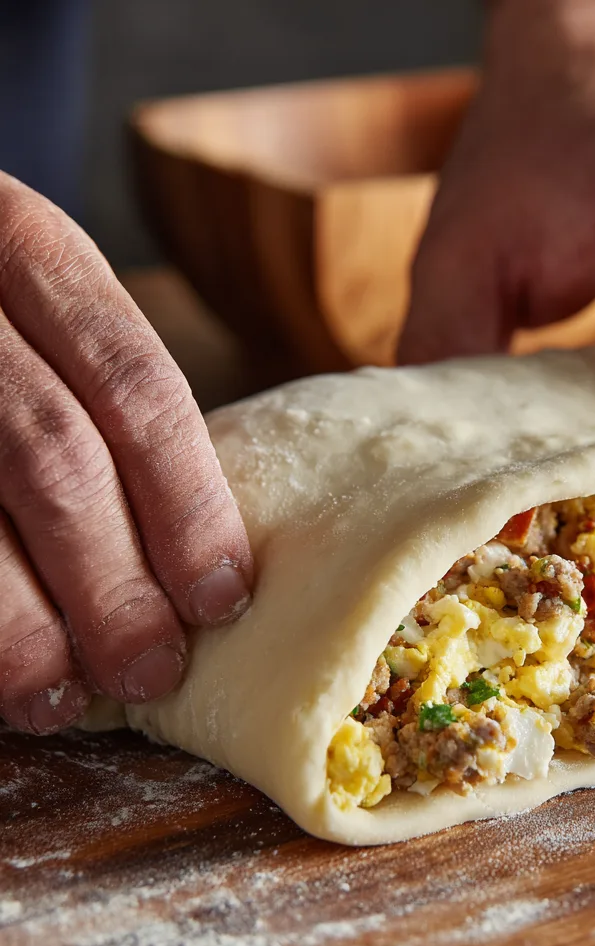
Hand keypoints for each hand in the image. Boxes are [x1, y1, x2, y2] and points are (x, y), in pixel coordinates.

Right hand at [0, 173, 252, 734]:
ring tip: (59, 698)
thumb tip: (199, 551)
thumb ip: (97, 391)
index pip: (138, 387)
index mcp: (28, 246)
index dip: (189, 506)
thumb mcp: (34, 300)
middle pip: (54, 456)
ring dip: (16, 626)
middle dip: (111, 581)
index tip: (222, 598)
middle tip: (152, 670)